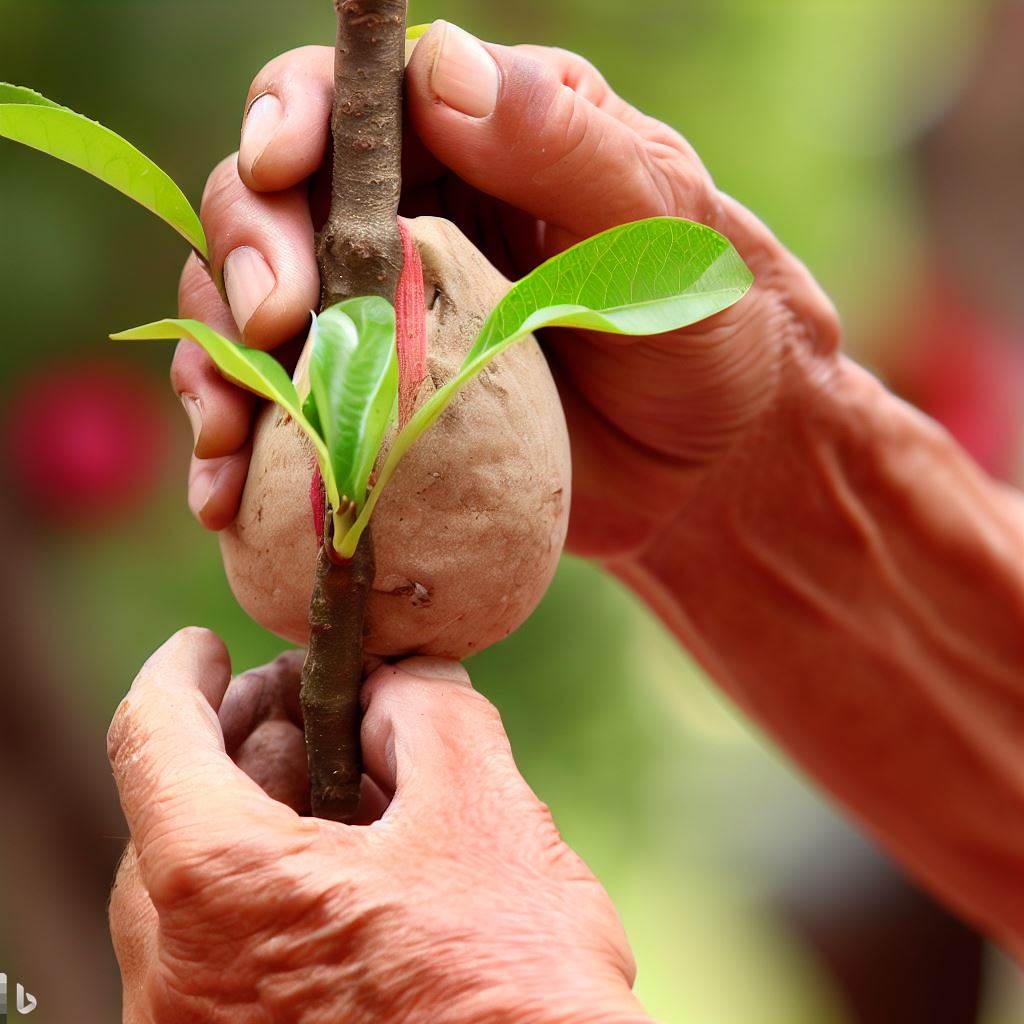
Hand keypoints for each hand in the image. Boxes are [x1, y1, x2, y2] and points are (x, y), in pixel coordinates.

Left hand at [108, 628, 648, 1022]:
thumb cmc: (514, 988)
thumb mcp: (487, 815)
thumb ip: (432, 713)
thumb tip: (403, 679)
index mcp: (219, 886)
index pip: (153, 738)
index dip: (179, 674)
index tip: (205, 648)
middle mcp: (172, 975)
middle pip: (169, 814)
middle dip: (237, 742)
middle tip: (303, 706)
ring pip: (186, 892)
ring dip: (251, 817)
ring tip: (340, 786)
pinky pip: (208, 957)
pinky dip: (256, 892)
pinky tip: (339, 873)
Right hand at [172, 21, 840, 556]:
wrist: (699, 462)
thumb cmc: (696, 327)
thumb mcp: (660, 231)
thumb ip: (568, 148)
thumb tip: (446, 70)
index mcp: (465, 144)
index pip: (344, 101)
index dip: (288, 118)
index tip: (281, 167)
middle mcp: (398, 222)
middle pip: (268, 203)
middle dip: (246, 250)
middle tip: (272, 320)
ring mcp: (373, 324)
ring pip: (246, 311)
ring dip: (217, 362)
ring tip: (227, 430)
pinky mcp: (367, 412)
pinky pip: (277, 413)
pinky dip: (237, 448)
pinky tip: (226, 496)